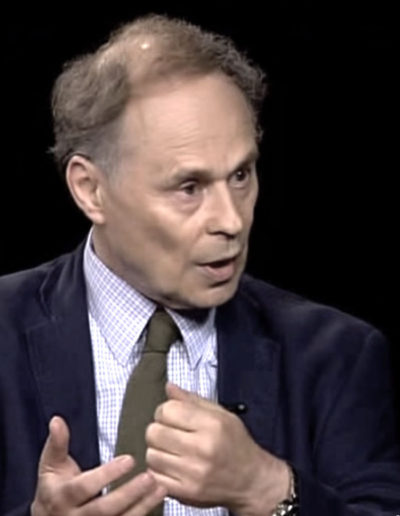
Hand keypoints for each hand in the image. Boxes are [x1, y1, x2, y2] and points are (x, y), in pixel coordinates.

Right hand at [31, 416, 166, 515]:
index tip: (129, 459)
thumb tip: (57, 420)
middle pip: (104, 509)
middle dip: (128, 494)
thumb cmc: (55, 486)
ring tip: (160, 487)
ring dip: (142, 505)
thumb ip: (57, 443)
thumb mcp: (51, 465)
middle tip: (149, 477)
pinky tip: (158, 498)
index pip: (84, 487)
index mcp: (62, 497)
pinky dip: (143, 512)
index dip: (107, 475)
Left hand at [145, 383, 289, 515]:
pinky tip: (172, 465)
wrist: (251, 480)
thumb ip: (192, 400)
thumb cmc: (236, 443)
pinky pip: (155, 476)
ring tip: (171, 450)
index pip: (167, 410)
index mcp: (211, 424)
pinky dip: (159, 470)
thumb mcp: (221, 414)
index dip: (165, 410)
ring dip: (157, 451)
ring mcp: (193, 473)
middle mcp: (202, 448)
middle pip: (154, 432)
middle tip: (169, 433)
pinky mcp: (186, 493)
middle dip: (158, 429)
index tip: (172, 415)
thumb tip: (169, 387)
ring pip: (151, 455)